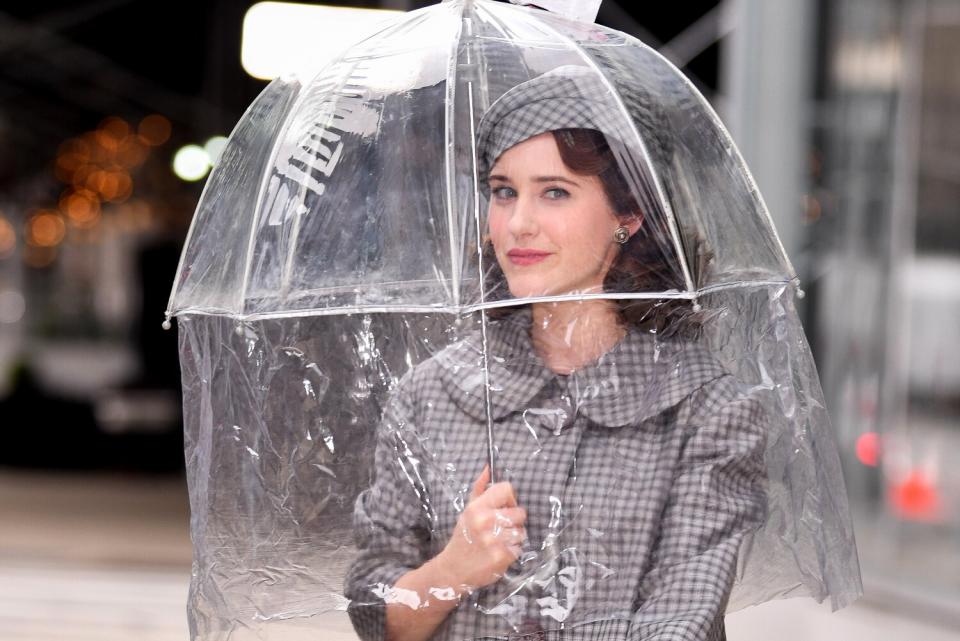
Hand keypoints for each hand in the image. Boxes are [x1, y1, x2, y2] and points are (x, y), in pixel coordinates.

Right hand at [436, 464, 527, 592]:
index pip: (506, 489)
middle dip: (513, 520)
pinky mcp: (502, 556)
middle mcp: (486, 521)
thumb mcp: (467, 511)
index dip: (509, 498)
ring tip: (499, 542)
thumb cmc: (463, 538)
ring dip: (514, 537)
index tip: (504, 507)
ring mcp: (495, 540)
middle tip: (500, 528)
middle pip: (520, 512)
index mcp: (477, 507)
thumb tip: (489, 467)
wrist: (453, 569)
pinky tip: (499, 552)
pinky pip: (519, 547)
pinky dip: (512, 551)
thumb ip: (479, 488)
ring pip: (522, 531)